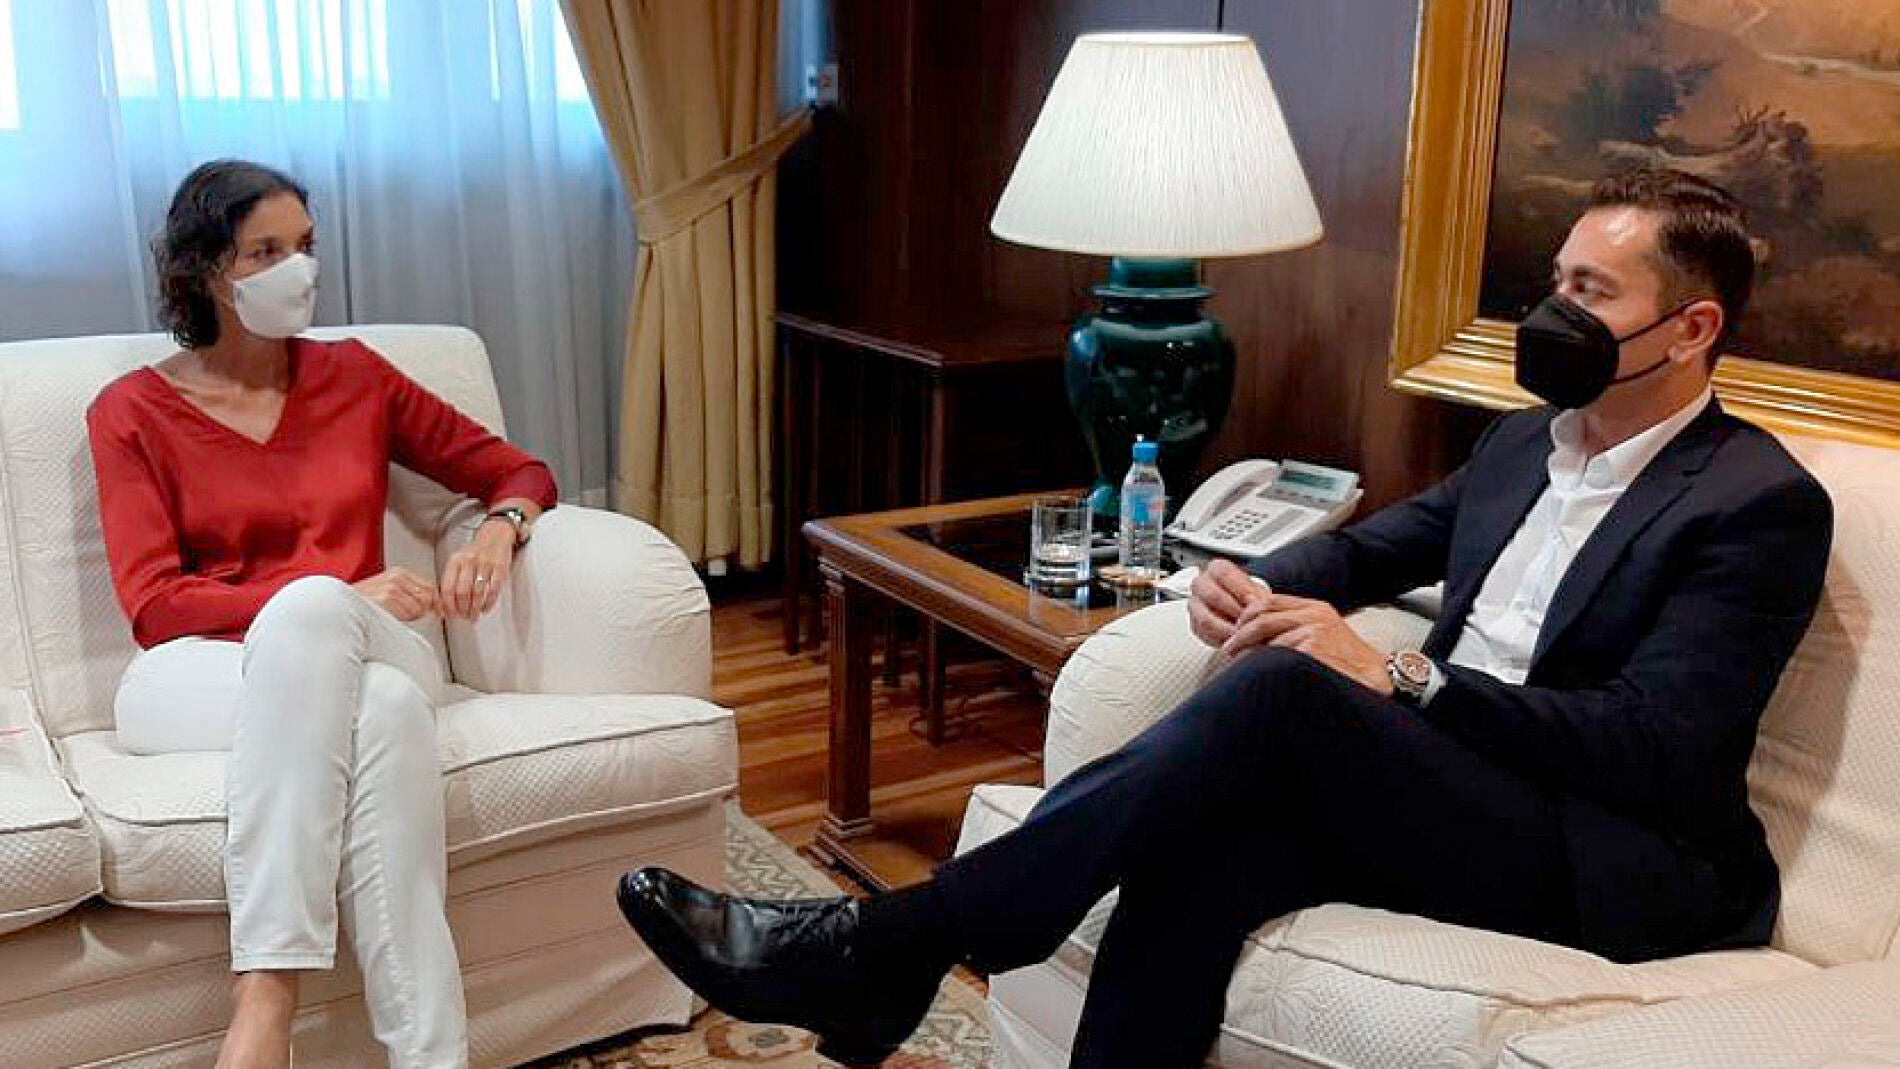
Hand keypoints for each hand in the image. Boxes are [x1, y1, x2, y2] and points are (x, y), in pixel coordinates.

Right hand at [352, 567, 438, 622]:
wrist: (344, 607)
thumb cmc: (366, 602)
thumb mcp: (390, 592)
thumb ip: (411, 594)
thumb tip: (435, 605)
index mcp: (399, 573)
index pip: (430, 587)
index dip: (432, 602)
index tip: (429, 611)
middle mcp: (397, 577)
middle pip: (428, 597)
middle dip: (421, 609)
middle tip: (405, 613)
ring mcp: (392, 586)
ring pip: (419, 607)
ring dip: (410, 615)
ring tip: (393, 614)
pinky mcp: (388, 597)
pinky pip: (409, 613)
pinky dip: (402, 618)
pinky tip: (389, 615)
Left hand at [439, 519, 515, 619]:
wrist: (495, 536)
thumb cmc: (475, 553)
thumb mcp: (459, 562)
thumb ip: (451, 580)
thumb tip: (445, 605)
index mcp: (455, 561)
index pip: (447, 587)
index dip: (448, 604)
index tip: (450, 613)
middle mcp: (469, 561)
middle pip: (462, 592)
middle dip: (462, 609)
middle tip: (463, 616)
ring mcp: (485, 564)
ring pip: (478, 593)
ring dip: (475, 608)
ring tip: (474, 615)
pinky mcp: (500, 567)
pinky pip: (494, 590)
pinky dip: (489, 603)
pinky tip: (485, 608)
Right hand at [1188, 558, 1271, 647]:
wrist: (1242, 613)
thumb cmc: (1249, 600)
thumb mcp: (1258, 593)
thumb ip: (1257, 596)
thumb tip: (1261, 604)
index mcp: (1216, 569)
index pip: (1224, 574)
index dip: (1241, 589)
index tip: (1255, 602)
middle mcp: (1201, 584)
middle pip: (1213, 596)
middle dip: (1235, 612)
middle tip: (1250, 621)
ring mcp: (1195, 604)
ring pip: (1206, 619)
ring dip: (1227, 629)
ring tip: (1243, 634)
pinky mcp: (1194, 624)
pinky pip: (1204, 634)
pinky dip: (1220, 639)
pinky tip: (1234, 640)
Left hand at [1222, 592, 1392, 693]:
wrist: (1378, 678)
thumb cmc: (1350, 664)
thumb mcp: (1323, 636)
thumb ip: (1295, 629)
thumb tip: (1258, 636)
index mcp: (1315, 608)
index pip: (1269, 601)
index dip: (1246, 615)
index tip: (1236, 630)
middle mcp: (1314, 615)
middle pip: (1262, 616)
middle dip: (1240, 634)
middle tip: (1230, 651)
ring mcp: (1314, 630)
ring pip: (1268, 637)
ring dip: (1250, 653)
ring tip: (1241, 666)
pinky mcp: (1314, 647)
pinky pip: (1278, 655)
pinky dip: (1265, 665)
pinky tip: (1262, 674)